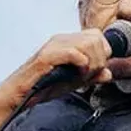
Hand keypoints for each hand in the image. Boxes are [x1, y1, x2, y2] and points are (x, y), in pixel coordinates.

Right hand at [0, 30, 114, 111]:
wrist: (22, 95)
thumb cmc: (45, 86)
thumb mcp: (75, 82)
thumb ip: (92, 77)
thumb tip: (108, 74)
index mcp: (68, 42)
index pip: (97, 35)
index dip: (103, 53)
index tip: (95, 70)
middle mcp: (62, 40)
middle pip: (96, 38)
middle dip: (99, 60)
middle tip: (89, 75)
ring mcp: (54, 46)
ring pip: (88, 43)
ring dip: (91, 63)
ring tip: (82, 76)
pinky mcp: (47, 56)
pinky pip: (74, 53)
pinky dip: (81, 65)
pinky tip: (76, 74)